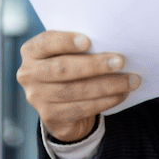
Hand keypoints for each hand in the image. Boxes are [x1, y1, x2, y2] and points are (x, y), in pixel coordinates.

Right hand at [16, 31, 140, 142]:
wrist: (60, 102)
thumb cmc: (70, 65)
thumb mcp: (66, 52)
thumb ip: (79, 46)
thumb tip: (111, 42)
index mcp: (31, 51)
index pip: (46, 43)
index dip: (66, 41)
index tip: (89, 42)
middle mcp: (28, 74)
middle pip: (63, 69)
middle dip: (95, 65)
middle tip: (121, 61)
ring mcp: (37, 97)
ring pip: (75, 91)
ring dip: (107, 85)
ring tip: (130, 80)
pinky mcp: (50, 117)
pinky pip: (81, 108)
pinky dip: (105, 101)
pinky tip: (121, 94)